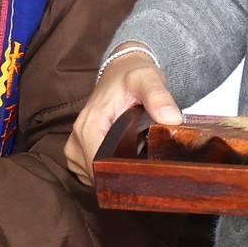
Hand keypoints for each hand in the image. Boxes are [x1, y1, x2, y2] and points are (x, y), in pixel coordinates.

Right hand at [64, 46, 181, 184]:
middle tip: (147, 171)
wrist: (122, 70)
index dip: (120, 174)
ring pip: (93, 177)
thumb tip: (172, 119)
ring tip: (137, 162)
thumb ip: (159, 97)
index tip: (143, 176)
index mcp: (89, 125)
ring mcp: (75, 147)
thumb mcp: (147, 79)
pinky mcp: (80, 151)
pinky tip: (125, 160)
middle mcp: (76, 138)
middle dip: (120, 177)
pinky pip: (92, 172)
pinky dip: (108, 171)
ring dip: (114, 175)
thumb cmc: (132, 74)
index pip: (97, 165)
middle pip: (96, 174)